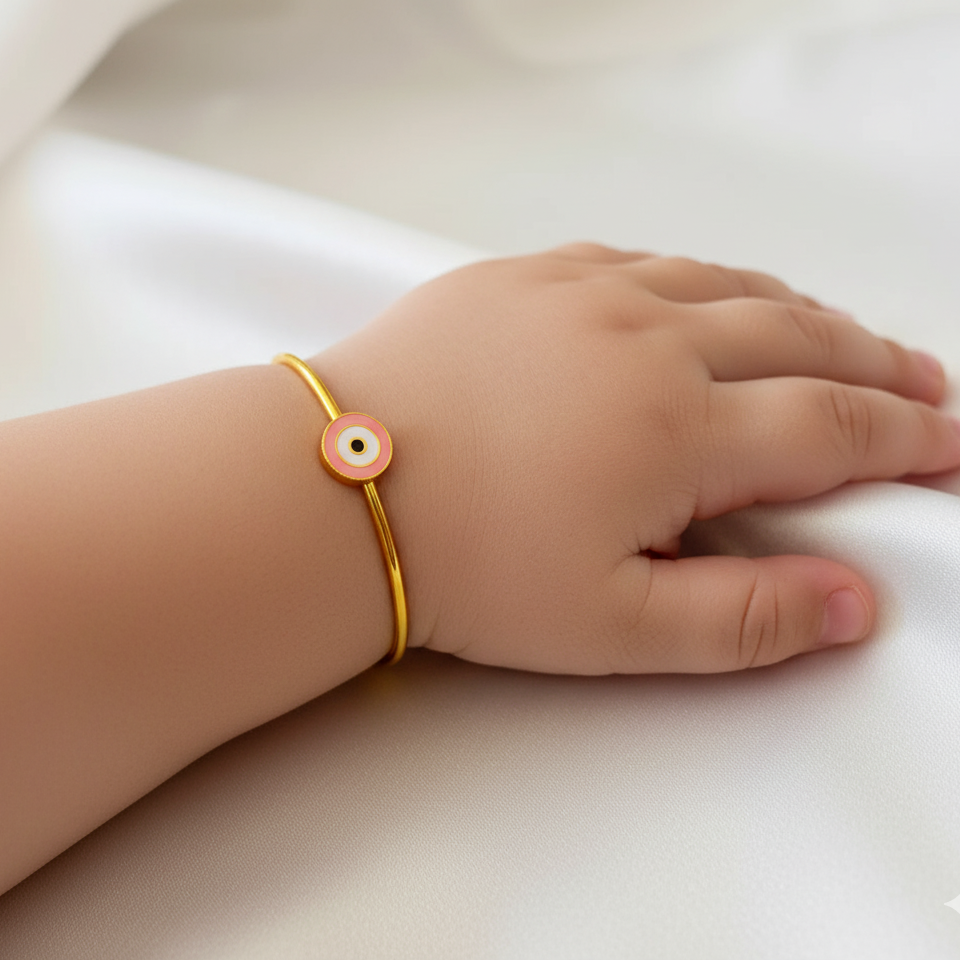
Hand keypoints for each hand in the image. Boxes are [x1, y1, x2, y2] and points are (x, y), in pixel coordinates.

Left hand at [317, 245, 959, 673]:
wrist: (338, 489)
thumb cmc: (466, 566)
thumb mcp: (613, 626)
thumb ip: (744, 618)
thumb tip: (853, 605)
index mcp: (681, 429)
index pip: (834, 425)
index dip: (908, 438)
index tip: (949, 448)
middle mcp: (648, 340)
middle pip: (800, 338)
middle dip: (876, 364)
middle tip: (921, 387)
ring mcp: (585, 294)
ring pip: (728, 285)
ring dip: (799, 313)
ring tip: (837, 338)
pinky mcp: (526, 275)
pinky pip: (641, 257)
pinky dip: (699, 277)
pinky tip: (708, 294)